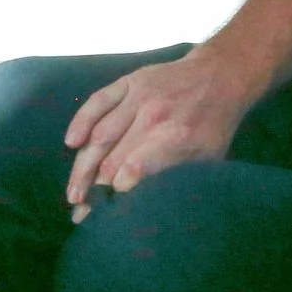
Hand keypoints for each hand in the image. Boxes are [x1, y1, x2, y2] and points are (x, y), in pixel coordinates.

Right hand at [63, 50, 256, 221]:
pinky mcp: (128, 82)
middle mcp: (152, 118)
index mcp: (176, 140)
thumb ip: (180, 178)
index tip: (102, 215)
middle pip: (111, 159)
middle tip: (81, 213)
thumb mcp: (209, 159)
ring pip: (100, 135)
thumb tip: (153, 207)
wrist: (219, 76)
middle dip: (93, 191)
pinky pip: (98, 102)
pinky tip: (71, 143)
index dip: (114, 194)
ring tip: (73, 193)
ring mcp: (138, 97)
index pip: (135, 171)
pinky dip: (81, 121)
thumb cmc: (215, 126)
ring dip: (82, 167)